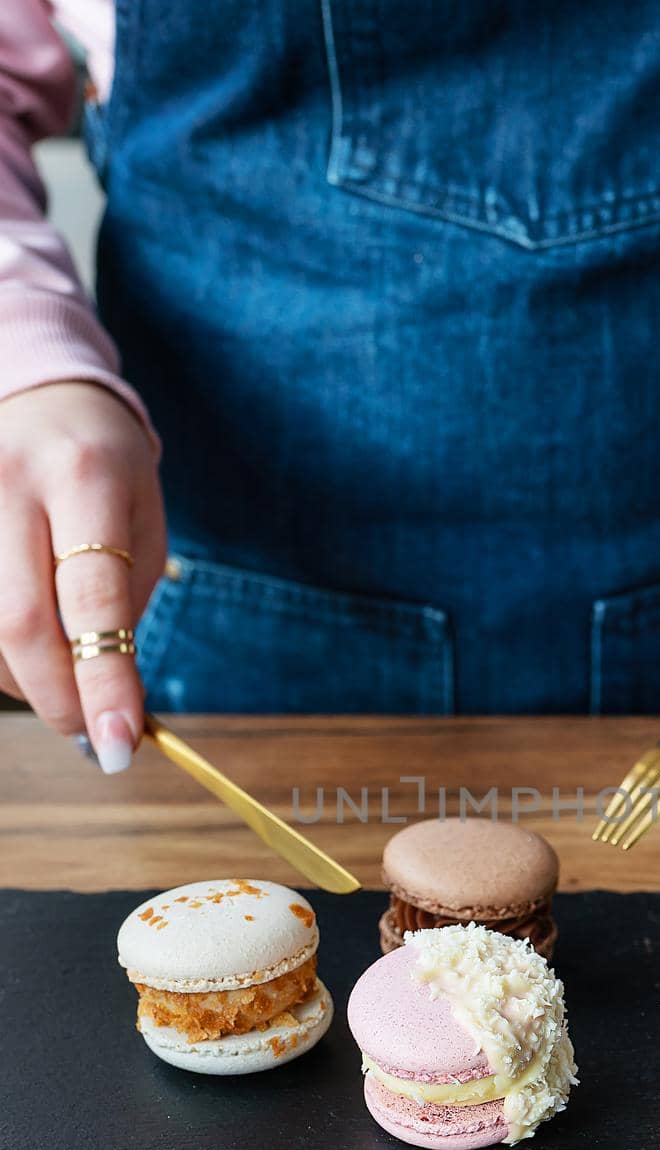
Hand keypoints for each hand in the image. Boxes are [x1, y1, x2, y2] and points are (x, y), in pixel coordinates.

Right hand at [0, 382, 164, 771]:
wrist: (41, 392)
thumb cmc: (105, 470)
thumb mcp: (142, 523)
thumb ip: (124, 605)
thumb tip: (108, 702)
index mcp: (85, 476)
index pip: (92, 597)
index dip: (104, 680)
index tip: (120, 743)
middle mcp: (9, 480)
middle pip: (19, 623)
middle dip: (58, 697)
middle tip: (90, 732)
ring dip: (21, 679)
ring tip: (61, 674)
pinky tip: (20, 649)